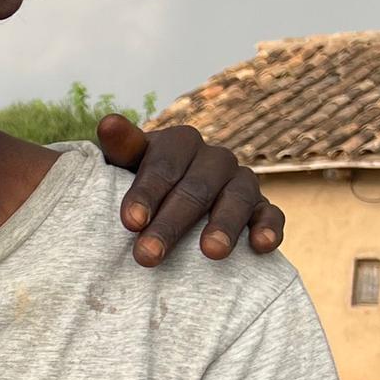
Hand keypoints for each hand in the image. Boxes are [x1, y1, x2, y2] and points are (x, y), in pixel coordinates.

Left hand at [96, 115, 284, 267]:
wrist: (170, 201)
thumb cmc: (140, 184)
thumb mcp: (124, 164)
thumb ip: (121, 147)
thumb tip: (108, 123)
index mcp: (180, 143)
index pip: (163, 166)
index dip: (147, 193)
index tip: (130, 222)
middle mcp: (214, 159)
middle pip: (196, 189)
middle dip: (171, 224)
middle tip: (148, 256)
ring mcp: (240, 181)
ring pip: (237, 199)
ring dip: (224, 225)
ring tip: (211, 253)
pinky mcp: (261, 206)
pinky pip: (271, 214)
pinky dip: (269, 227)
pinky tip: (262, 246)